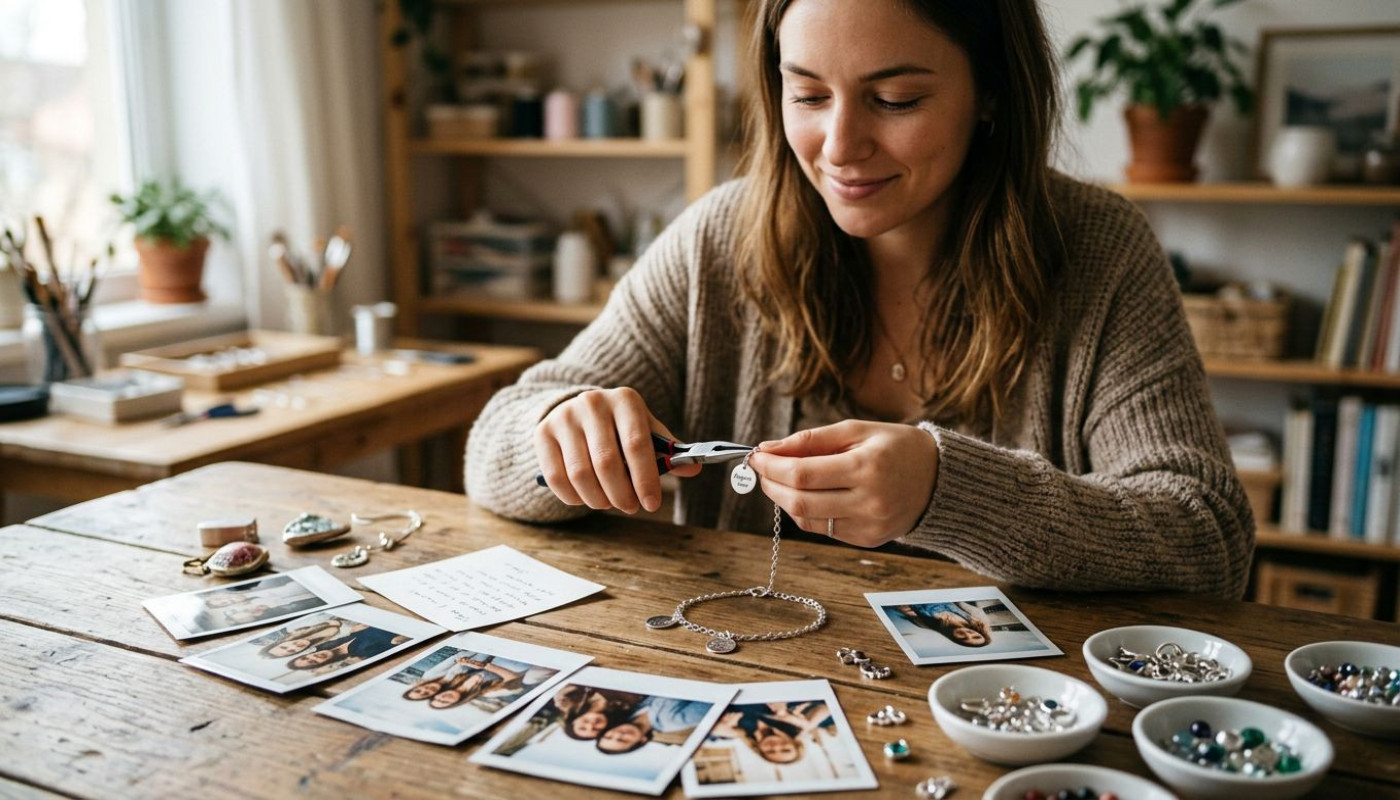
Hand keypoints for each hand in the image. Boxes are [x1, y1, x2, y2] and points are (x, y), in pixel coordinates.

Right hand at [534, 387, 700, 513]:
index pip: (637, 445)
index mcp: (625, 400)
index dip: (646, 479)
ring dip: (597, 499)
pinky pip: (557, 477)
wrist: (576, 409)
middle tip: (630, 507)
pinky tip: (585, 499)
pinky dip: (573, 497)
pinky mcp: (542, 433)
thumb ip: (667, 451)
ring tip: (608, 503)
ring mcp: (564, 417)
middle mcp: (593, 403)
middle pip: (607, 462)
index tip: (652, 504)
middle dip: (621, 494)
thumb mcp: (645, 430)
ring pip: (580, 473)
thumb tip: (693, 469)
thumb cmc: (619, 427)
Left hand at [749, 420, 937, 546]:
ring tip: (780, 481)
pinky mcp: (868, 540)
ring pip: (807, 520)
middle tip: (760, 470)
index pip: (802, 475)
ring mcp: (869, 525)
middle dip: (771, 485)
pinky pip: (824, 529)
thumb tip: (768, 449)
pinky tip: (805, 495)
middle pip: (800, 502)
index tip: (755, 455)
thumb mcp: (857, 431)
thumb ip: (810, 440)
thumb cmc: (897, 447)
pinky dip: (806, 512)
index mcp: (867, 468)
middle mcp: (869, 501)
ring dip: (784, 500)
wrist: (940, 480)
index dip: (771, 466)